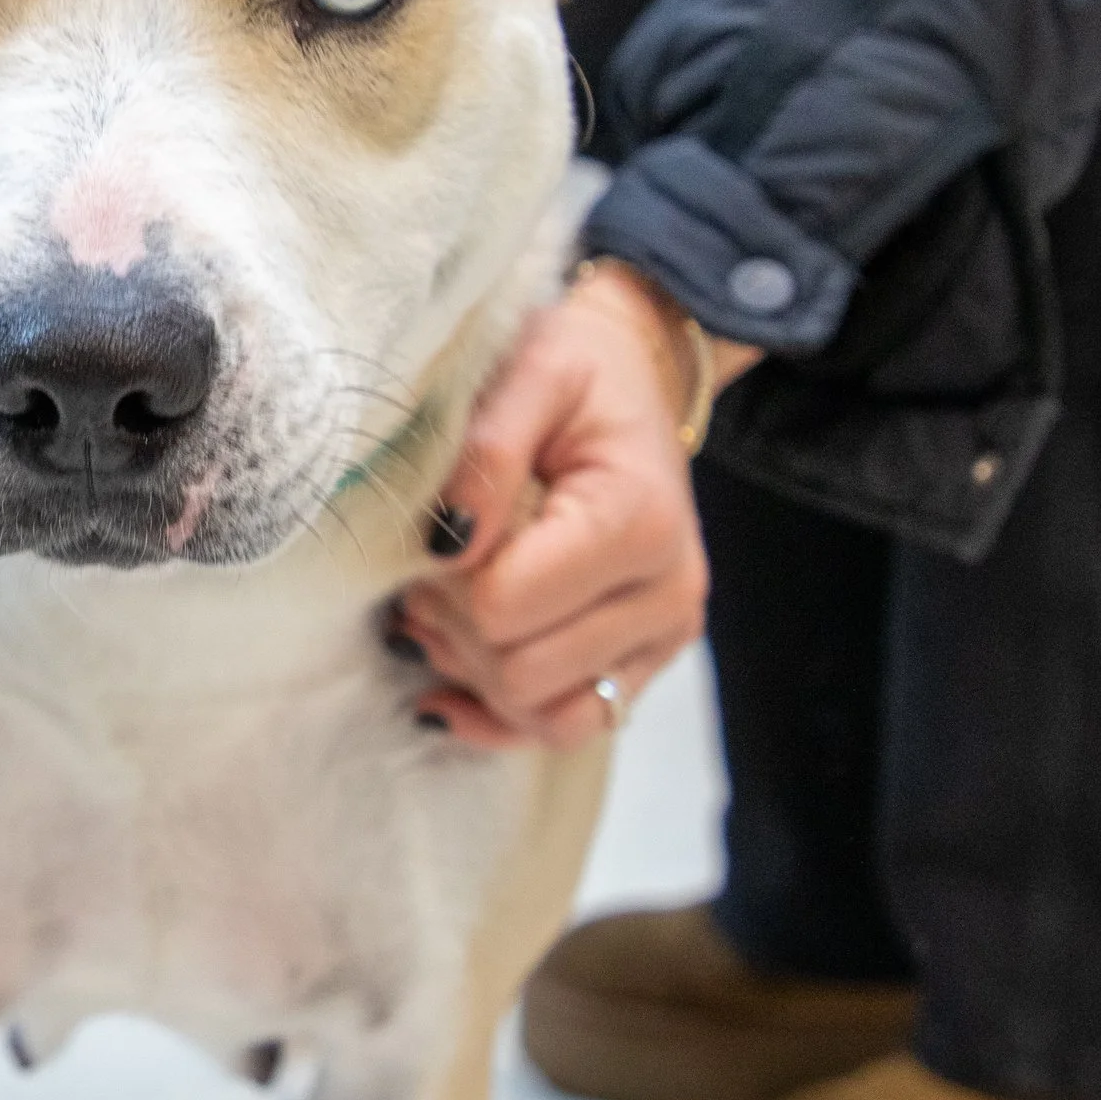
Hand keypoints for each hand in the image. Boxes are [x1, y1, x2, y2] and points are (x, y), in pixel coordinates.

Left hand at [393, 267, 714, 751]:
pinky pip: (568, 729)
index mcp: (638, 520)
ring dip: (474, 669)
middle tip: (433, 568)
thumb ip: (484, 456)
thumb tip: (442, 546)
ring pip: (541, 713)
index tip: (438, 533)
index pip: (504, 607)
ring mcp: (662, 636)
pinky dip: (499, 717)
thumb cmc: (578, 371)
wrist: (637, 377)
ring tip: (450, 603)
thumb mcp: (528, 374)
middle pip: (520, 672)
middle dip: (456, 626)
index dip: (447, 580)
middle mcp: (667, 592)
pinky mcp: (646, 660)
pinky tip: (448, 687)